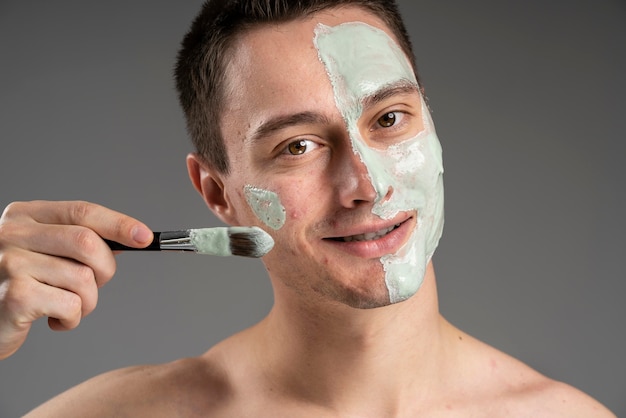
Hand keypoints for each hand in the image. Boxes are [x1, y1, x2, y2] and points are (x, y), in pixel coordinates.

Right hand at [0, 200, 152, 359]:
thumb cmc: (21, 286)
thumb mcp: (45, 253)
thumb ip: (80, 242)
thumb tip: (133, 237)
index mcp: (25, 215)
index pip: (82, 211)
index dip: (118, 224)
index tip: (145, 237)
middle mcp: (13, 233)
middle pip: (87, 242)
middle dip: (106, 269)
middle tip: (96, 284)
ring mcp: (10, 263)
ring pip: (83, 278)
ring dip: (88, 301)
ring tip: (66, 306)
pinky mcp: (14, 296)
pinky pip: (71, 305)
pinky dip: (73, 319)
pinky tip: (53, 320)